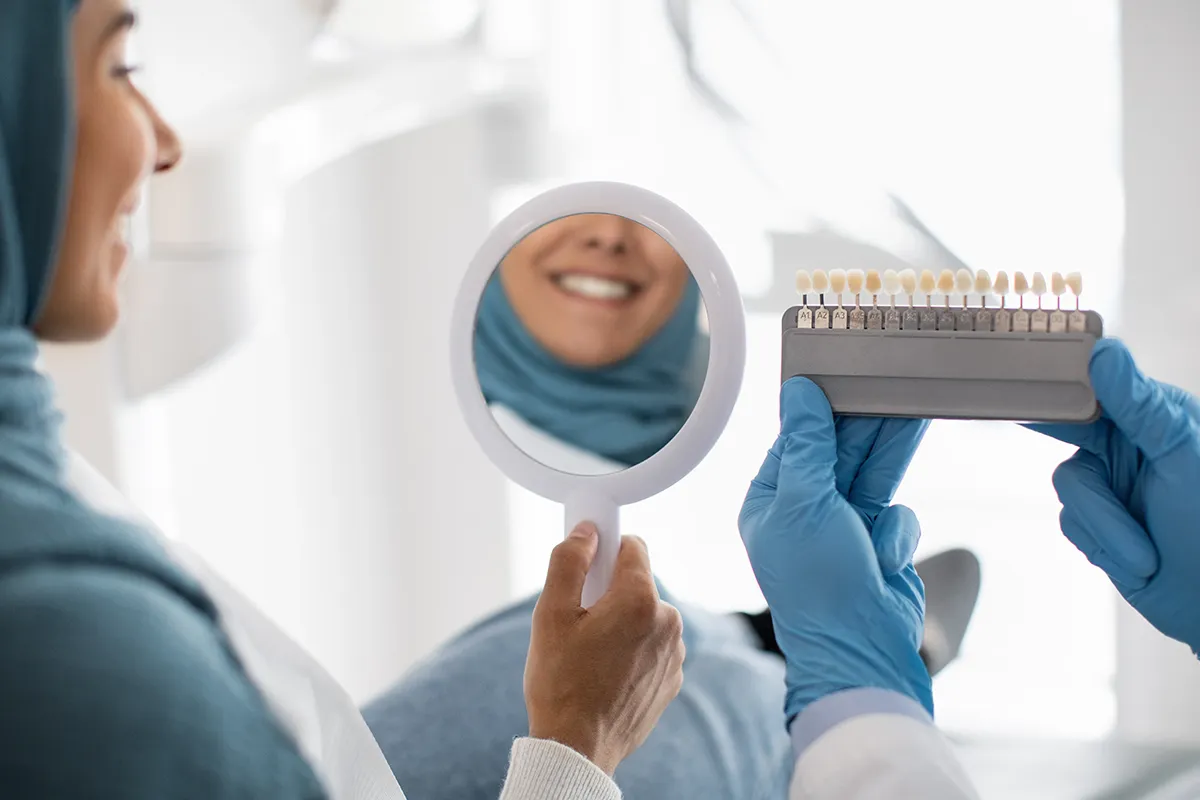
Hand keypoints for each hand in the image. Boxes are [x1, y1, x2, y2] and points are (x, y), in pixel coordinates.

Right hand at [525, 525, 684, 774]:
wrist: (578, 748)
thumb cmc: (561, 683)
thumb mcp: (550, 614)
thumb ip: (569, 561)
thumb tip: (587, 531)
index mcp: (641, 600)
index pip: (633, 545)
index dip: (605, 550)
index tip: (586, 568)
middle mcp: (668, 622)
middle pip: (637, 583)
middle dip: (609, 593)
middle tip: (579, 622)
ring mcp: (674, 653)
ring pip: (644, 615)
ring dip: (622, 623)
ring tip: (590, 654)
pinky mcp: (672, 678)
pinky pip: (651, 646)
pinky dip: (632, 650)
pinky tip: (605, 673)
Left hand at [739, 377, 932, 722]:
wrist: (862, 650)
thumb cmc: (819, 584)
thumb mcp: (805, 503)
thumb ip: (807, 445)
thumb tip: (799, 394)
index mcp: (771, 499)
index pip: (796, 439)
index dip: (822, 407)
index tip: (844, 372)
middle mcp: (805, 510)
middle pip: (839, 449)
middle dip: (865, 421)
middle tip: (891, 380)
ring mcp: (843, 526)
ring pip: (872, 471)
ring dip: (890, 449)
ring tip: (915, 404)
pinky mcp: (878, 542)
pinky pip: (895, 512)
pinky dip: (895, 530)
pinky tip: (885, 553)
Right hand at [1027, 338, 1199, 652]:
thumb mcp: (1182, 456)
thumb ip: (1139, 405)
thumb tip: (1104, 353)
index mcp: (1154, 415)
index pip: (1094, 386)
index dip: (1060, 385)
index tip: (1025, 383)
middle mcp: (1129, 444)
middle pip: (1070, 439)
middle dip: (1094, 483)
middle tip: (1093, 484)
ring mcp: (1113, 484)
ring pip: (1070, 489)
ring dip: (1108, 527)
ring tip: (1147, 552)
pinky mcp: (1099, 521)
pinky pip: (1072, 523)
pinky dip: (1104, 545)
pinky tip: (1138, 559)